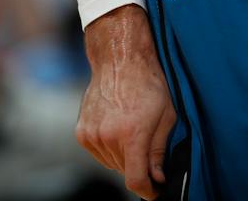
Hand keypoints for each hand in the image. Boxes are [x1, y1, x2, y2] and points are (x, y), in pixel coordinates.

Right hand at [78, 5, 177, 197]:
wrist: (120, 60)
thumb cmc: (149, 83)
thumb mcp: (167, 115)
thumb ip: (159, 150)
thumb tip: (157, 178)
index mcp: (131, 134)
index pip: (135, 179)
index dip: (147, 190)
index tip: (154, 192)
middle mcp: (107, 137)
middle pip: (124, 171)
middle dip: (139, 167)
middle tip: (149, 149)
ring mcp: (91, 135)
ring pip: (111, 163)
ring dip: (124, 157)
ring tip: (134, 132)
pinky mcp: (81, 132)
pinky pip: (98, 153)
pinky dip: (110, 149)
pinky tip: (119, 129)